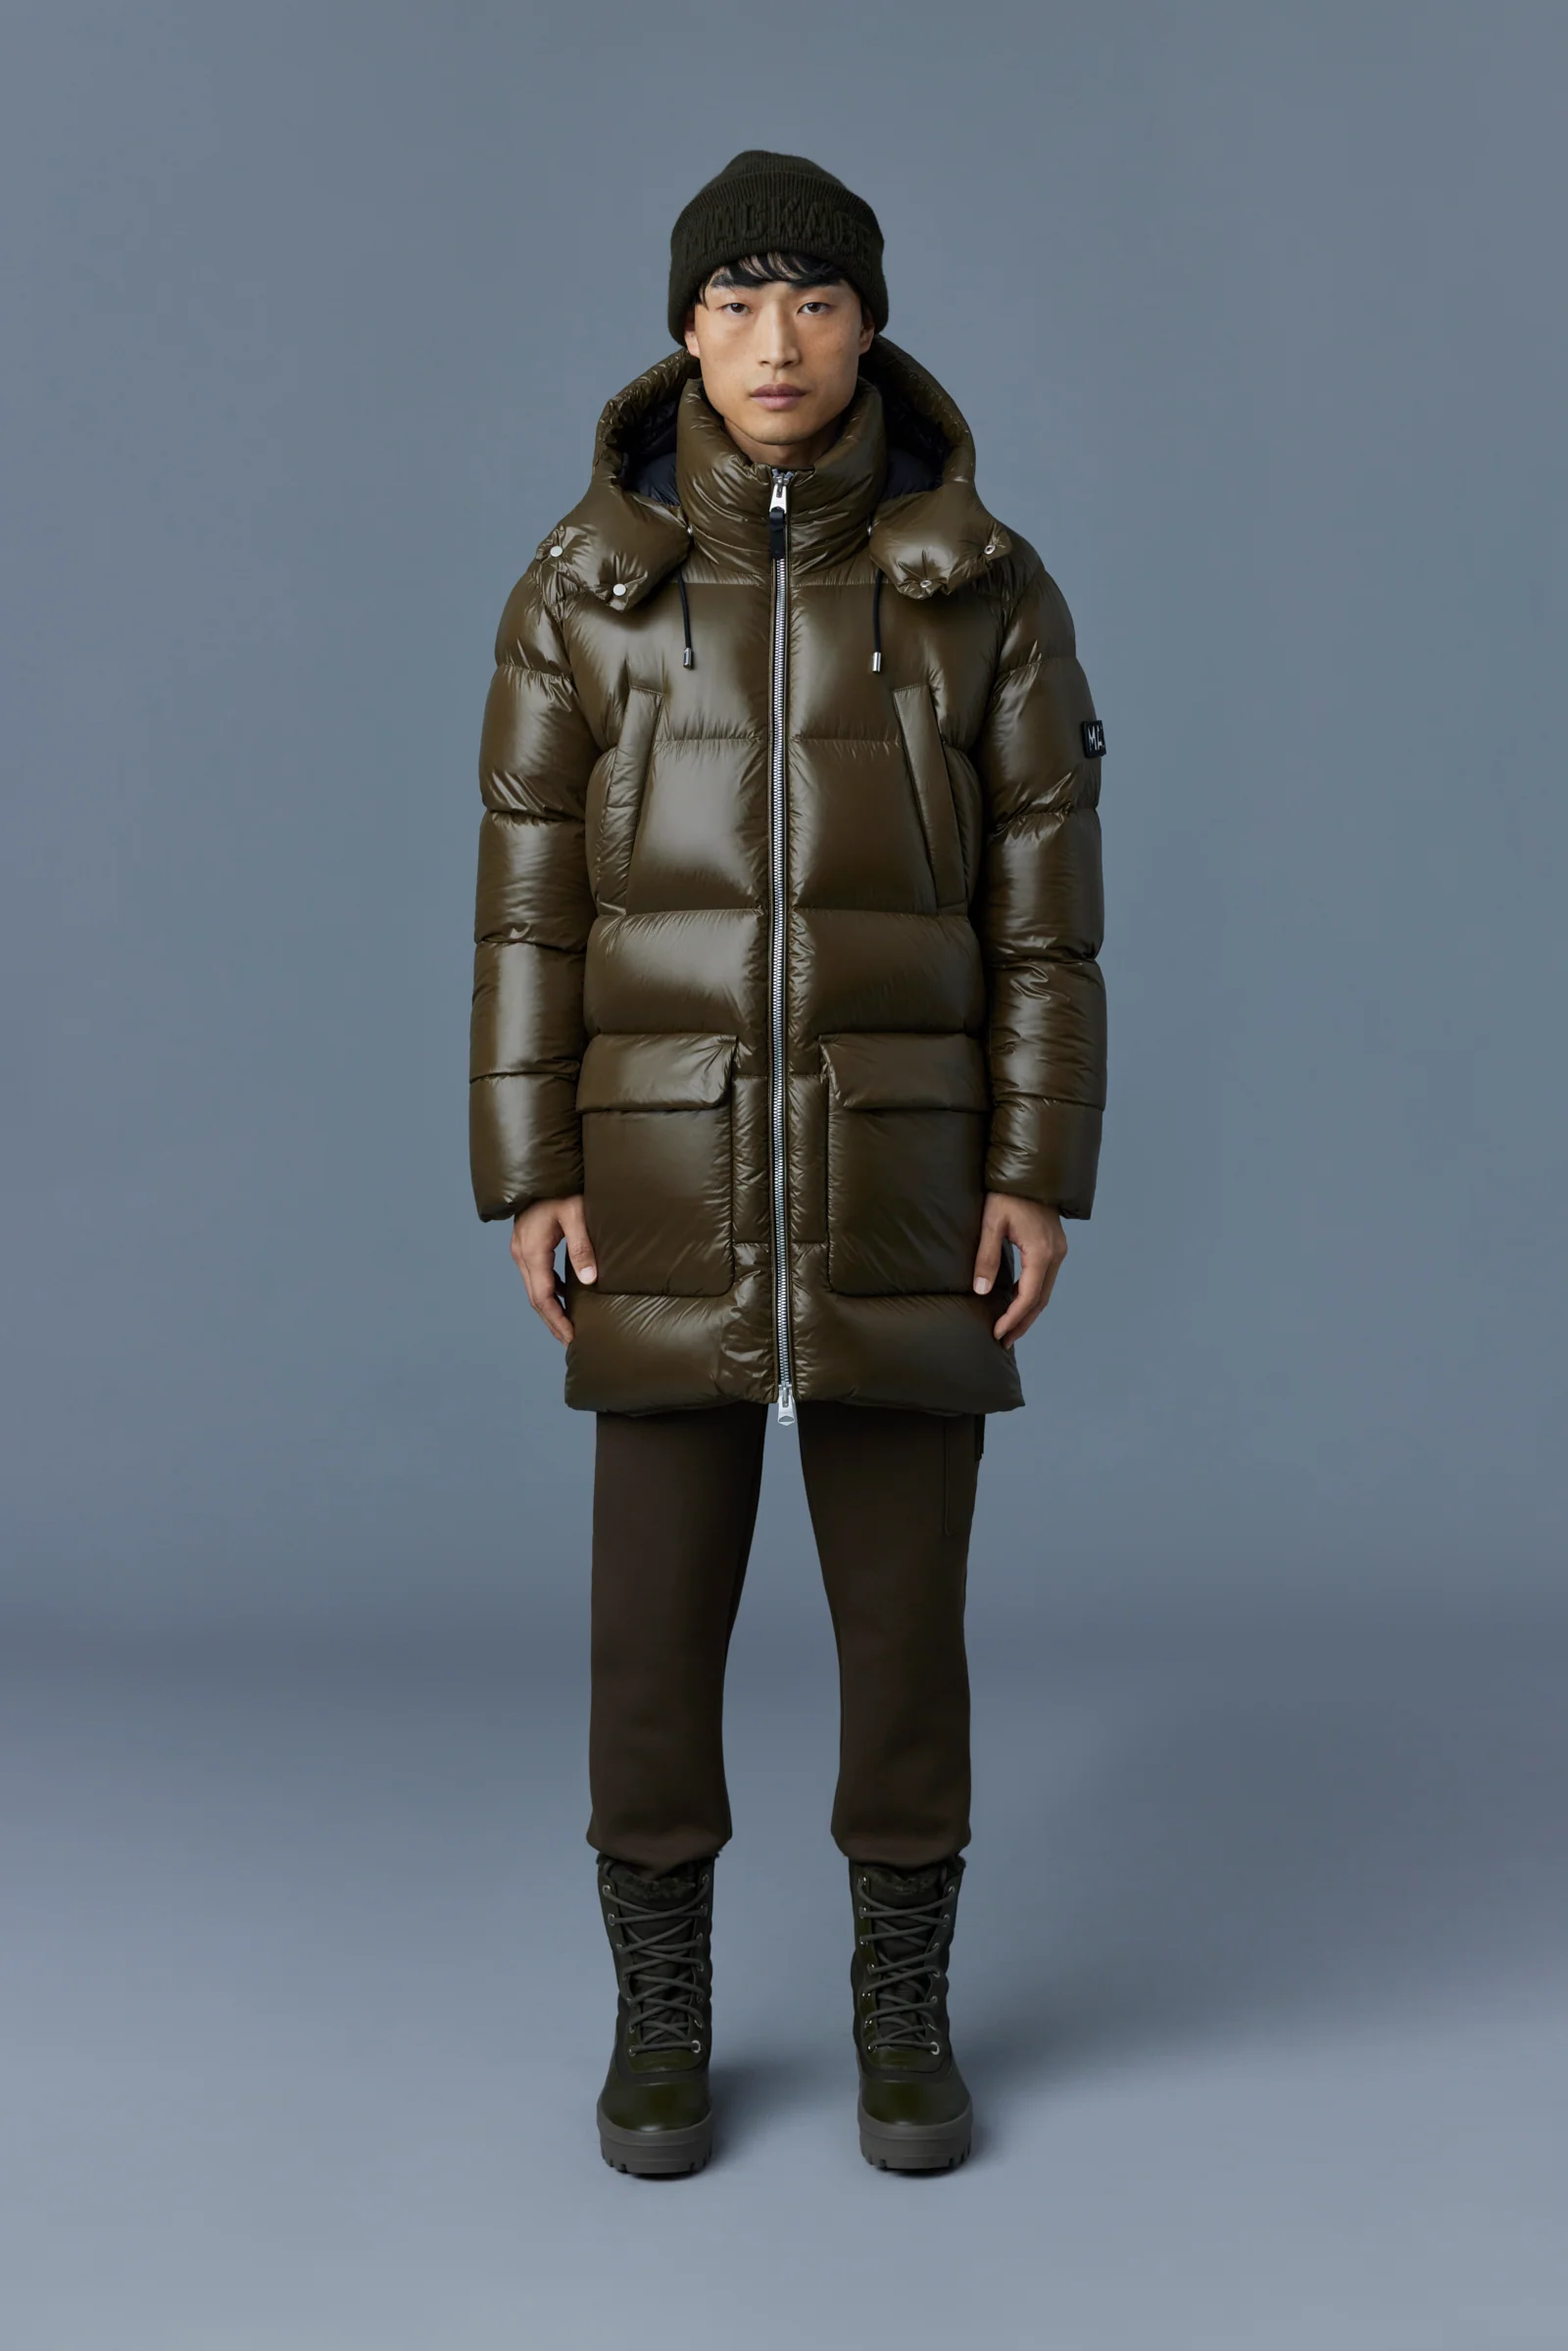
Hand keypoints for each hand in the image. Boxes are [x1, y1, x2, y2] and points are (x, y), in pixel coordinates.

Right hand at [511, 1195, 595, 1343]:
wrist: (542, 1171)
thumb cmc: (561, 1188)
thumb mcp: (576, 1214)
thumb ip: (582, 1247)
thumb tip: (589, 1280)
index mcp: (532, 1251)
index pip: (542, 1297)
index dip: (557, 1319)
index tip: (572, 1337)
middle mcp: (522, 1254)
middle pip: (536, 1298)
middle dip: (553, 1321)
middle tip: (572, 1341)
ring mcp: (522, 1250)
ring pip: (536, 1288)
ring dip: (552, 1308)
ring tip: (570, 1326)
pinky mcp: (528, 1245)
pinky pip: (538, 1276)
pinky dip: (551, 1291)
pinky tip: (567, 1298)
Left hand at [972, 1192, 1067, 1348]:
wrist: (1029, 1172)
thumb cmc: (1007, 1194)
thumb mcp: (991, 1224)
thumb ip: (986, 1258)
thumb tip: (980, 1291)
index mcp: (1041, 1252)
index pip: (1029, 1297)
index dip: (1013, 1318)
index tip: (998, 1333)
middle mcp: (1055, 1255)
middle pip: (1041, 1299)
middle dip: (1022, 1322)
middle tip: (1004, 1340)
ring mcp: (1058, 1251)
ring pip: (1045, 1291)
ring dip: (1028, 1311)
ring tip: (1010, 1328)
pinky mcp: (1055, 1246)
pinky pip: (1045, 1279)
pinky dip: (1032, 1295)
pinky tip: (1017, 1302)